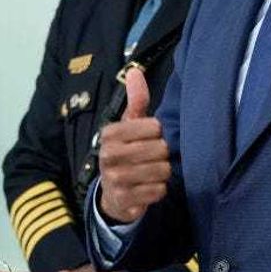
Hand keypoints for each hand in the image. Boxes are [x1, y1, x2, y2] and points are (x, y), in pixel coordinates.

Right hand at [97, 67, 170, 223]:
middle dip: (162, 154)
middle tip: (151, 157)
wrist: (113, 193)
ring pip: (162, 170)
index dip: (157, 133)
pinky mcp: (124, 200)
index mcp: (110, 133)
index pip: (154, 127)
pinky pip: (159, 191)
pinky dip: (159, 190)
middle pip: (160, 149)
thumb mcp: (130, 125)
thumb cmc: (126, 151)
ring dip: (162, 172)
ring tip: (151, 172)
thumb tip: (135, 71)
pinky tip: (148, 187)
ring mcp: (115, 179)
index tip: (147, 138)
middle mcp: (108, 155)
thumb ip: (136, 100)